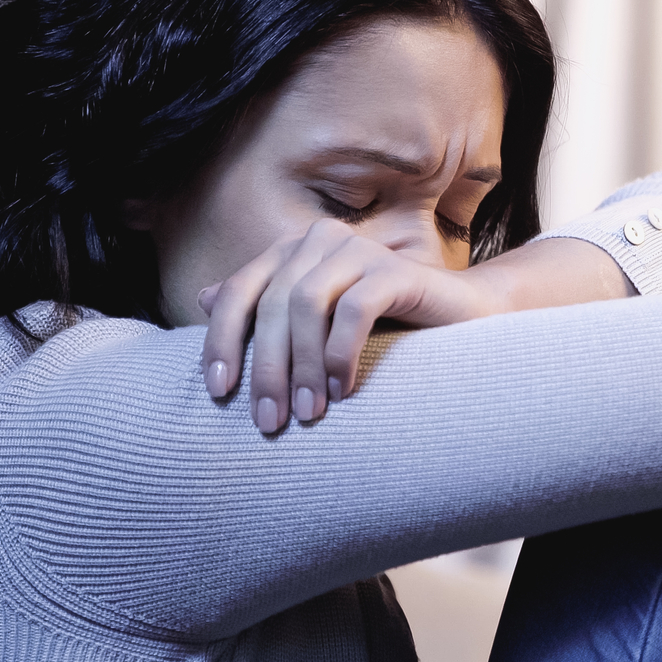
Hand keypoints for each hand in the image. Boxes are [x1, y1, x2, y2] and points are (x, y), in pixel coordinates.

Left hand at [198, 219, 497, 432]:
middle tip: (269, 421)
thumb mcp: (316, 323)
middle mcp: (320, 240)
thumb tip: (202, 297)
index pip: (239, 292)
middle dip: (266, 368)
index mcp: (292, 250)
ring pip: (307, 305)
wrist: (460, 318)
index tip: (219, 392)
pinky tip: (345, 391)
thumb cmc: (381, 326)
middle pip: (272, 304)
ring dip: (303, 366)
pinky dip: (342, 354)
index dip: (221, 341)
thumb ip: (265, 307)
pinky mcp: (394, 269)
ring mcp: (358, 249)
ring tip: (310, 413)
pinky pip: (354, 310)